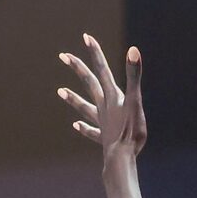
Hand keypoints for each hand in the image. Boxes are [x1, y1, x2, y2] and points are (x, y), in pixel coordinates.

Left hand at [58, 35, 147, 161]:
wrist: (121, 159)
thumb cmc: (131, 132)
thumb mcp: (136, 101)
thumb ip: (134, 75)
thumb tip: (133, 50)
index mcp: (113, 97)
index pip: (103, 69)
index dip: (95, 53)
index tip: (86, 37)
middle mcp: (104, 107)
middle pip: (89, 83)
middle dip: (78, 68)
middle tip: (63, 56)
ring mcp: (102, 123)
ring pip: (84, 107)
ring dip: (73, 98)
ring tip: (60, 91)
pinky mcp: (104, 138)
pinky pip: (92, 132)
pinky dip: (84, 127)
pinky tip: (76, 125)